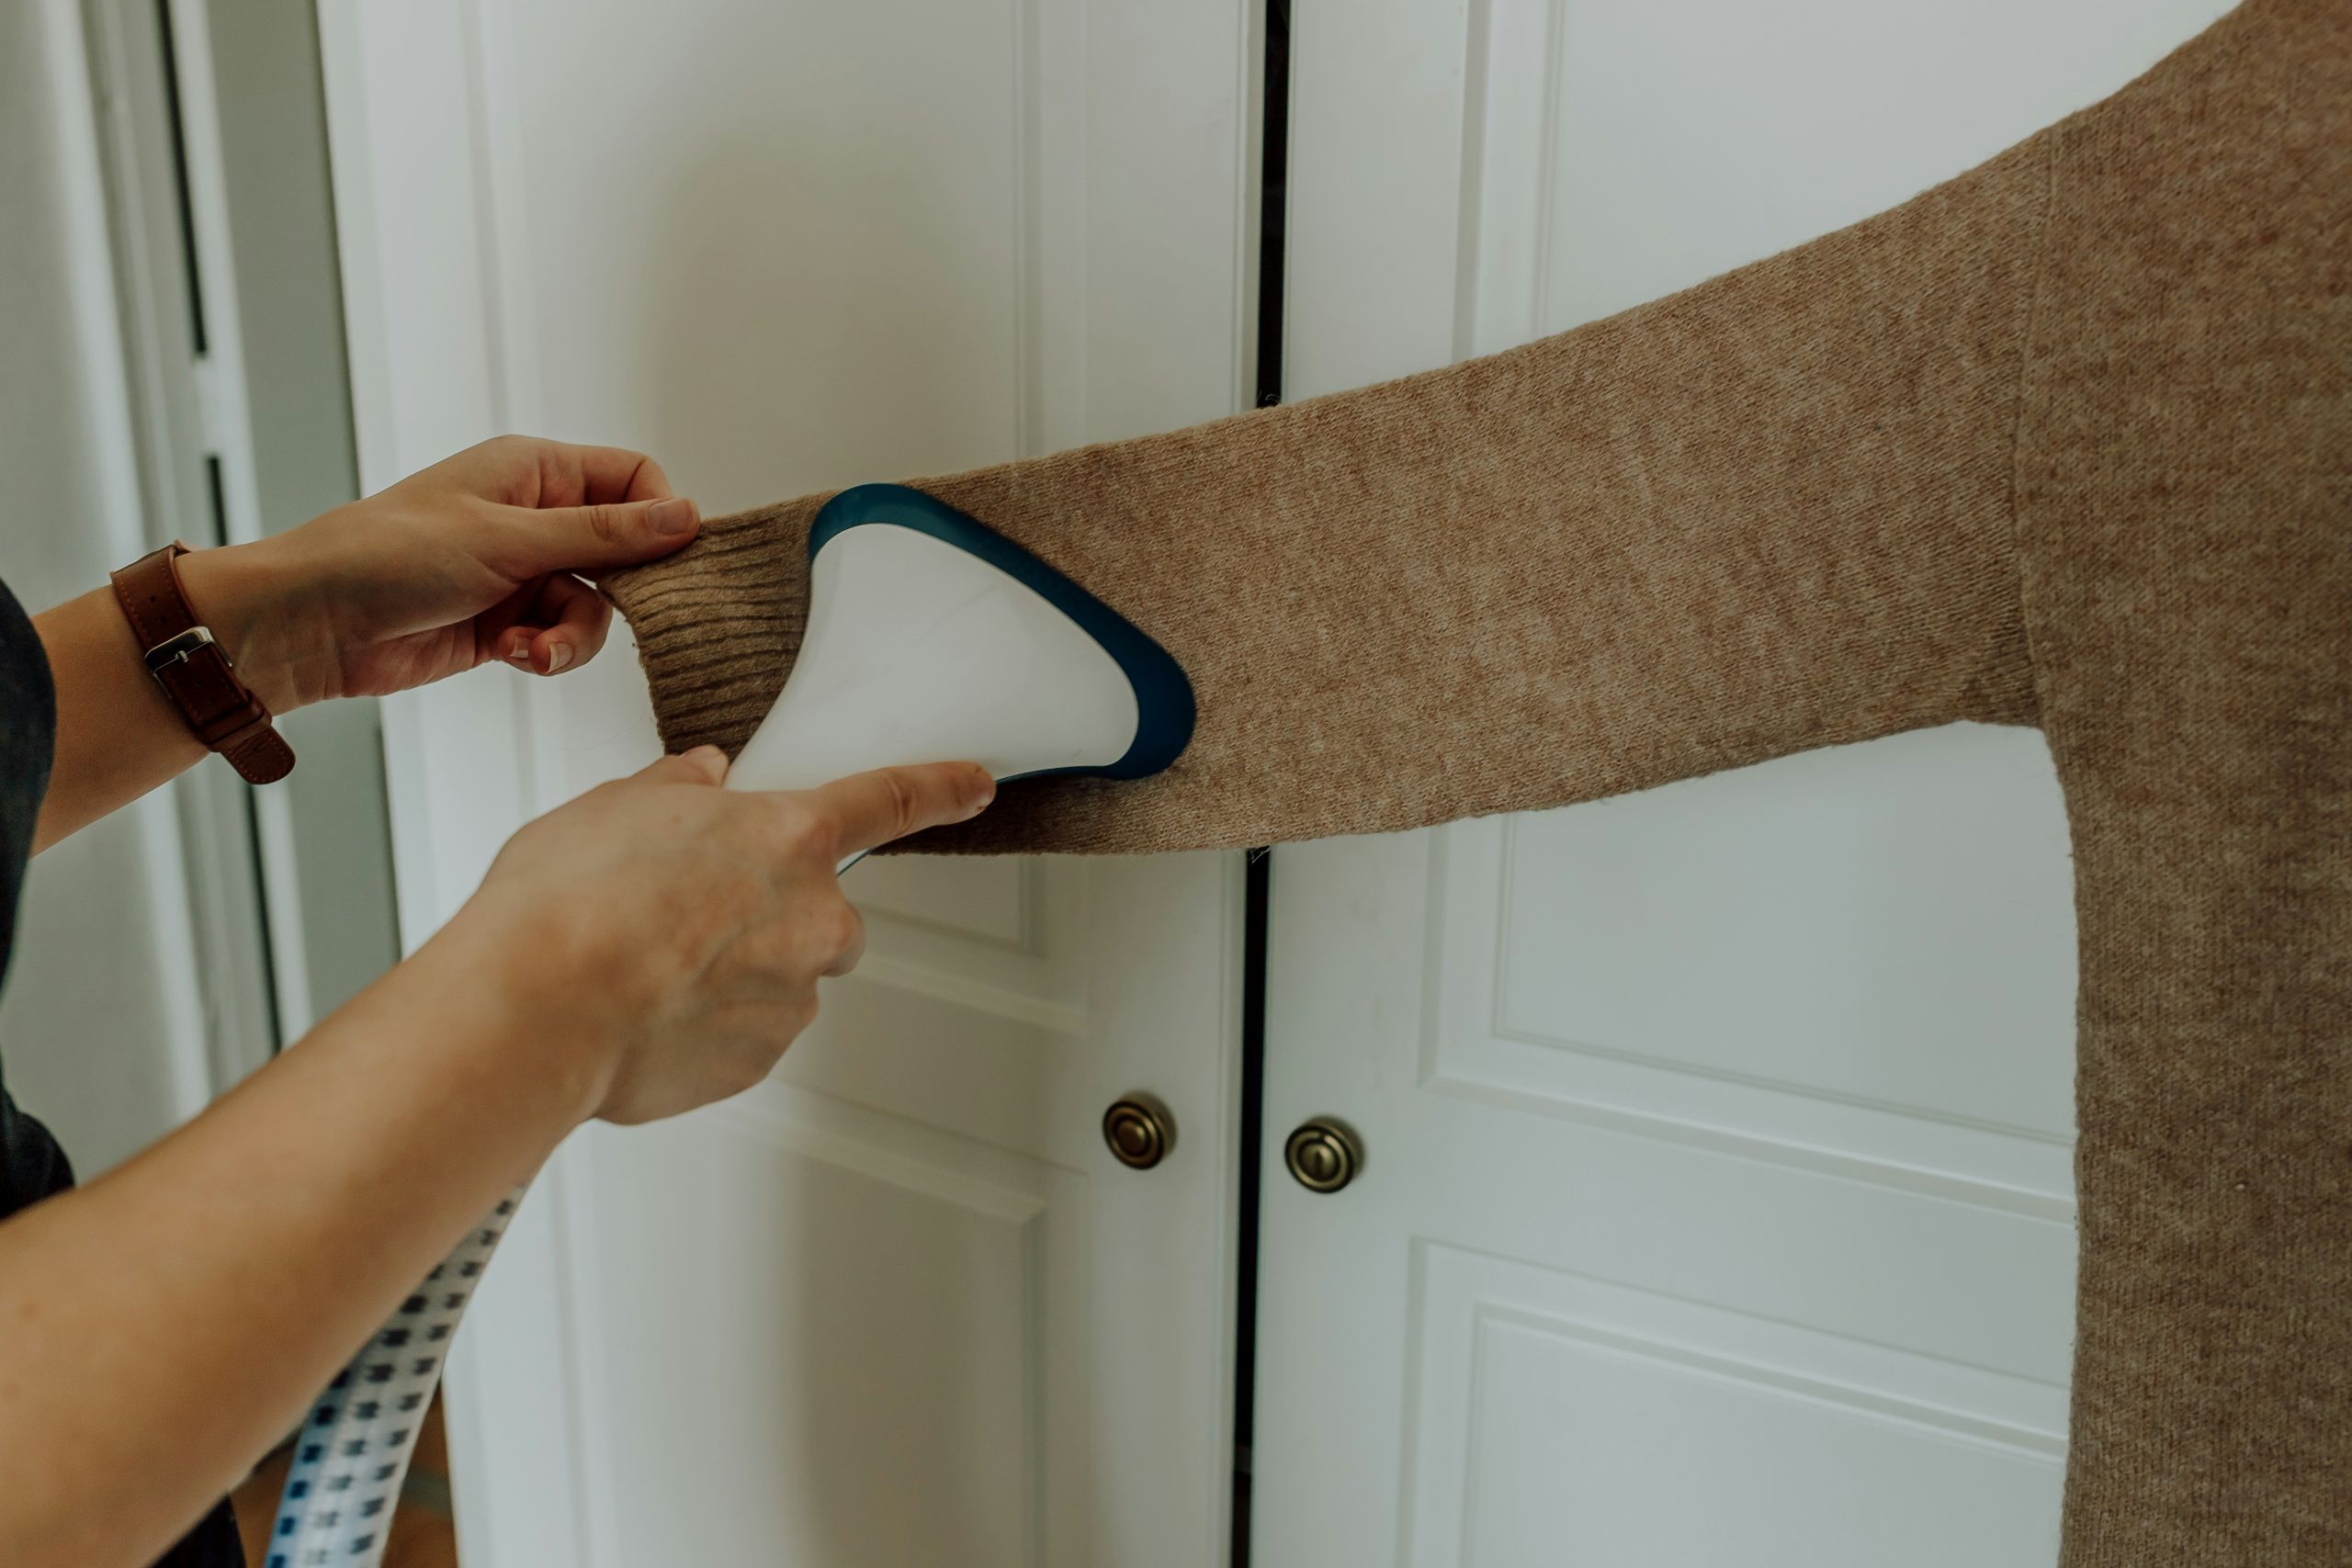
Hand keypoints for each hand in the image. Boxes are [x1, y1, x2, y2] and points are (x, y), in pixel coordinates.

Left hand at [180, 436, 699, 711]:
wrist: (314, 624)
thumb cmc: (388, 555)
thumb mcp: (510, 540)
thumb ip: (605, 534)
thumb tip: (686, 516)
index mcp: (535, 471)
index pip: (633, 479)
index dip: (661, 519)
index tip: (671, 563)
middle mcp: (534, 517)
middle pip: (624, 552)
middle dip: (620, 593)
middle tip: (620, 615)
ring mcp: (521, 571)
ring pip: (596, 607)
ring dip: (574, 636)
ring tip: (533, 649)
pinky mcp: (506, 623)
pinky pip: (560, 640)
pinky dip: (546, 654)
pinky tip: (511, 656)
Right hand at [454, 747, 995, 1124]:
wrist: (534, 1008)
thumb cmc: (566, 905)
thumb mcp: (616, 806)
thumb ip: (677, 790)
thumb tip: (701, 779)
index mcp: (787, 837)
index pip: (888, 801)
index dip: (939, 790)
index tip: (974, 787)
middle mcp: (812, 917)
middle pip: (823, 913)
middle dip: (772, 915)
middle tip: (685, 918)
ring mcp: (792, 997)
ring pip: (782, 980)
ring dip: (735, 976)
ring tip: (645, 972)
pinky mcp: (759, 1062)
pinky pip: (745, 1037)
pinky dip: (708, 1029)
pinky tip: (646, 1016)